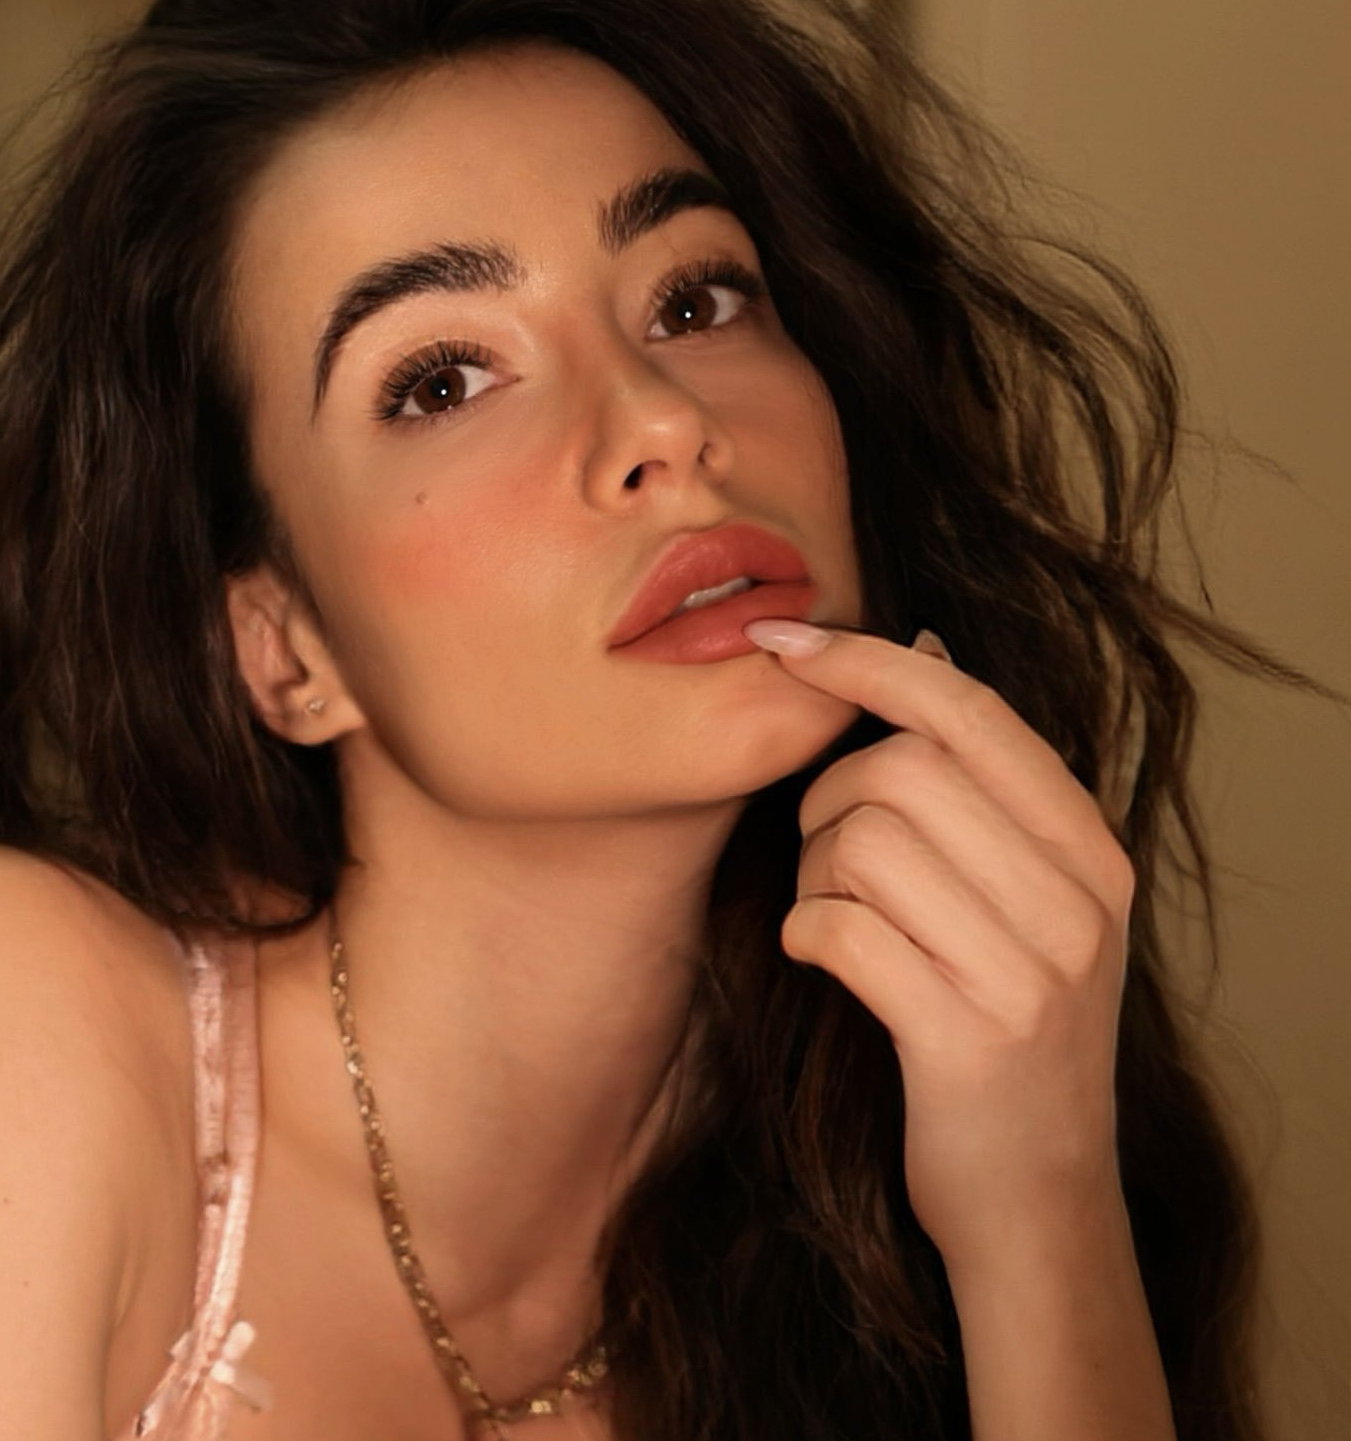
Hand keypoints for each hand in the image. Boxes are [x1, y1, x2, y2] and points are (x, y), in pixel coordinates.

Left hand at [742, 618, 1136, 1267]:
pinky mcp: (966, 1038)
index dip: (864, 661)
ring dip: (813, 876)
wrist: (1033, 1196)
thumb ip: (979, 790)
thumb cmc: (996, 1026)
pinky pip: (838, 930)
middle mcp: (1076, 902)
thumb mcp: (1023, 900)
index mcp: (1090, 852)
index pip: (969, 708)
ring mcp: (1030, 972)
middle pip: (897, 769)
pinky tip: (823, 962)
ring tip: (837, 920)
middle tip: (824, 859)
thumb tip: (920, 641)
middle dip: (823, 801)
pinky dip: (804, 936)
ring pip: (860, 844)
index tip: (778, 642)